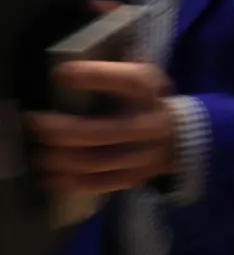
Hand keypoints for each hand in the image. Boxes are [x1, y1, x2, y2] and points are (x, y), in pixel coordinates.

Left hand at [26, 61, 176, 195]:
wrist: (179, 135)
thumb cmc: (145, 99)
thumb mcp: (137, 76)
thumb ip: (109, 72)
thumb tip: (63, 71)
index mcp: (150, 92)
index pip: (129, 82)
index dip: (94, 77)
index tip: (61, 73)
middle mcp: (151, 125)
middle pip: (102, 132)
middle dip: (61, 130)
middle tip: (34, 122)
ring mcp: (144, 156)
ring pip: (94, 162)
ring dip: (58, 158)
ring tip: (37, 150)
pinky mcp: (134, 178)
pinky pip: (97, 184)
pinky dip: (67, 181)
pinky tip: (48, 175)